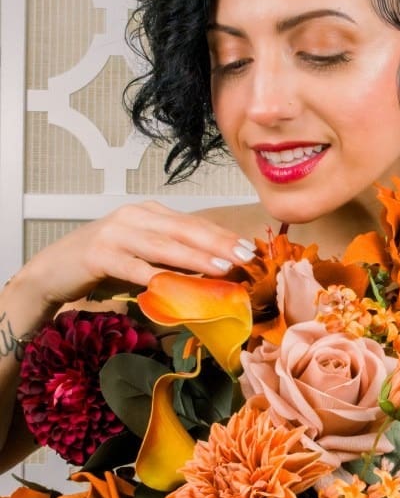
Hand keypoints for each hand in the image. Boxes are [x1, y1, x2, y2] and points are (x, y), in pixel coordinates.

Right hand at [14, 200, 255, 311]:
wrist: (52, 270)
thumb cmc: (104, 265)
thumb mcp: (143, 256)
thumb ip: (173, 259)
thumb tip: (214, 272)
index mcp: (149, 213)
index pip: (193, 223)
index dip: (222, 235)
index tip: (249, 249)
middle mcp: (134, 216)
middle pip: (183, 230)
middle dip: (217, 243)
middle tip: (244, 256)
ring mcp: (115, 233)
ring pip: (163, 246)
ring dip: (194, 258)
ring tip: (221, 268)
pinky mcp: (98, 254)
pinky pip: (132, 266)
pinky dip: (153, 276)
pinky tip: (173, 285)